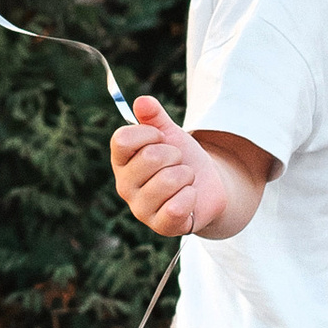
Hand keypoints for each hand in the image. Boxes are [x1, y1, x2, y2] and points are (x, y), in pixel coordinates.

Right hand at [110, 96, 241, 239]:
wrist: (206, 186)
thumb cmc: (181, 159)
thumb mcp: (170, 133)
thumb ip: (155, 116)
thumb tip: (142, 101)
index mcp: (121, 161)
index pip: (122, 140)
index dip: (149, 133)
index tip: (162, 137)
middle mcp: (125, 186)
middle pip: (150, 157)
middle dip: (175, 155)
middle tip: (177, 162)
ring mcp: (141, 209)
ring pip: (169, 180)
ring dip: (186, 175)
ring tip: (184, 180)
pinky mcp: (160, 226)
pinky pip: (177, 206)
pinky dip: (191, 196)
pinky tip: (188, 197)